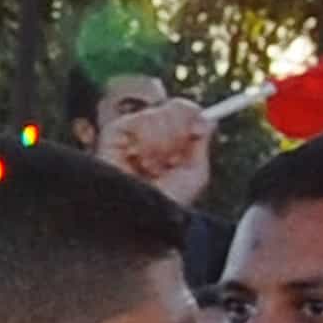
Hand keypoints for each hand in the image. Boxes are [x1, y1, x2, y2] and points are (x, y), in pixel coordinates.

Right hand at [98, 95, 216, 208]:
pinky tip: (140, 160)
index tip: (198, 129)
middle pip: (174, 106)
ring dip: (162, 144)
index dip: (192, 114)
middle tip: (172, 157)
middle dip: (179, 133)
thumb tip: (209, 119)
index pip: (183, 111)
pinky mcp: (113, 132)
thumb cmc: (164, 205)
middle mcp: (148, 135)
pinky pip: (143, 119)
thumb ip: (201, 143)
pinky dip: (148, 141)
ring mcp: (130, 133)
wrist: (142, 216)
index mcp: (168, 143)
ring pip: (159, 113)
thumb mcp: (195, 175)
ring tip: (151, 167)